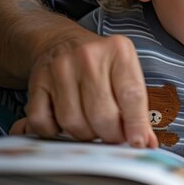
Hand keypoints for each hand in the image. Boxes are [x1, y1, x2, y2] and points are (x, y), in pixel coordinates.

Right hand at [14, 32, 157, 147]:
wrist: (62, 41)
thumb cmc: (102, 64)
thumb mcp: (126, 73)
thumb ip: (137, 107)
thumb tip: (146, 142)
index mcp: (119, 51)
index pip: (132, 95)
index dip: (136, 125)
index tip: (138, 143)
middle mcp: (89, 57)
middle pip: (102, 114)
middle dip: (110, 135)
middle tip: (113, 136)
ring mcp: (61, 68)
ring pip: (73, 122)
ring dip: (84, 134)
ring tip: (91, 126)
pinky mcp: (37, 81)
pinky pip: (43, 122)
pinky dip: (54, 131)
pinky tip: (64, 122)